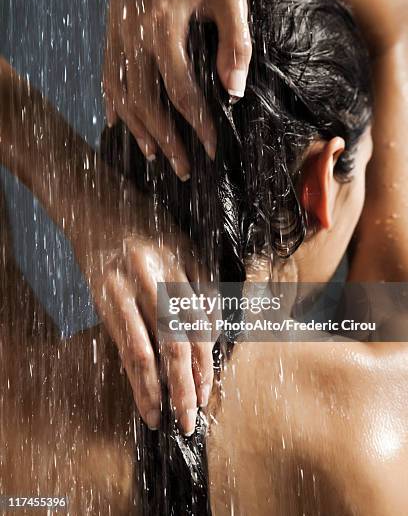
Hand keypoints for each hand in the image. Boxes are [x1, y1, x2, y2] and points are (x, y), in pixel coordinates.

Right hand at [0, 58, 215, 435]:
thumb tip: (211, 329)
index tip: (212, 389)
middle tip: (197, 418)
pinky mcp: (102, 292)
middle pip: (182, 338)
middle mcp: (160, 271)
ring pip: (152, 347)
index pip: (204, 320)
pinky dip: (135, 375)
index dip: (210, 359)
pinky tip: (142, 398)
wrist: (91, 198)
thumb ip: (198, 281)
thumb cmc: (140, 219)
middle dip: (193, 383)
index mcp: (184, 257)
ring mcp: (128, 282)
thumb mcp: (179, 240)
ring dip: (164, 389)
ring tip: (171, 420)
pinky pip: (123, 342)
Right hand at [103, 0, 252, 179]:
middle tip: (179, 167)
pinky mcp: (115, 15)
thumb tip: (233, 96)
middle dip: (162, 136)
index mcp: (161, 19)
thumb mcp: (234, 1)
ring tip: (152, 153)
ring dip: (134, 123)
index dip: (196, 123)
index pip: (178, 88)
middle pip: (141, 96)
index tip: (209, 149)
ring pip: (117, 85)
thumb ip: (236, 49)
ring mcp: (118, 18)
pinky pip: (107, 65)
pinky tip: (118, 121)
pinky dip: (113, 96)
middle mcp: (131, 22)